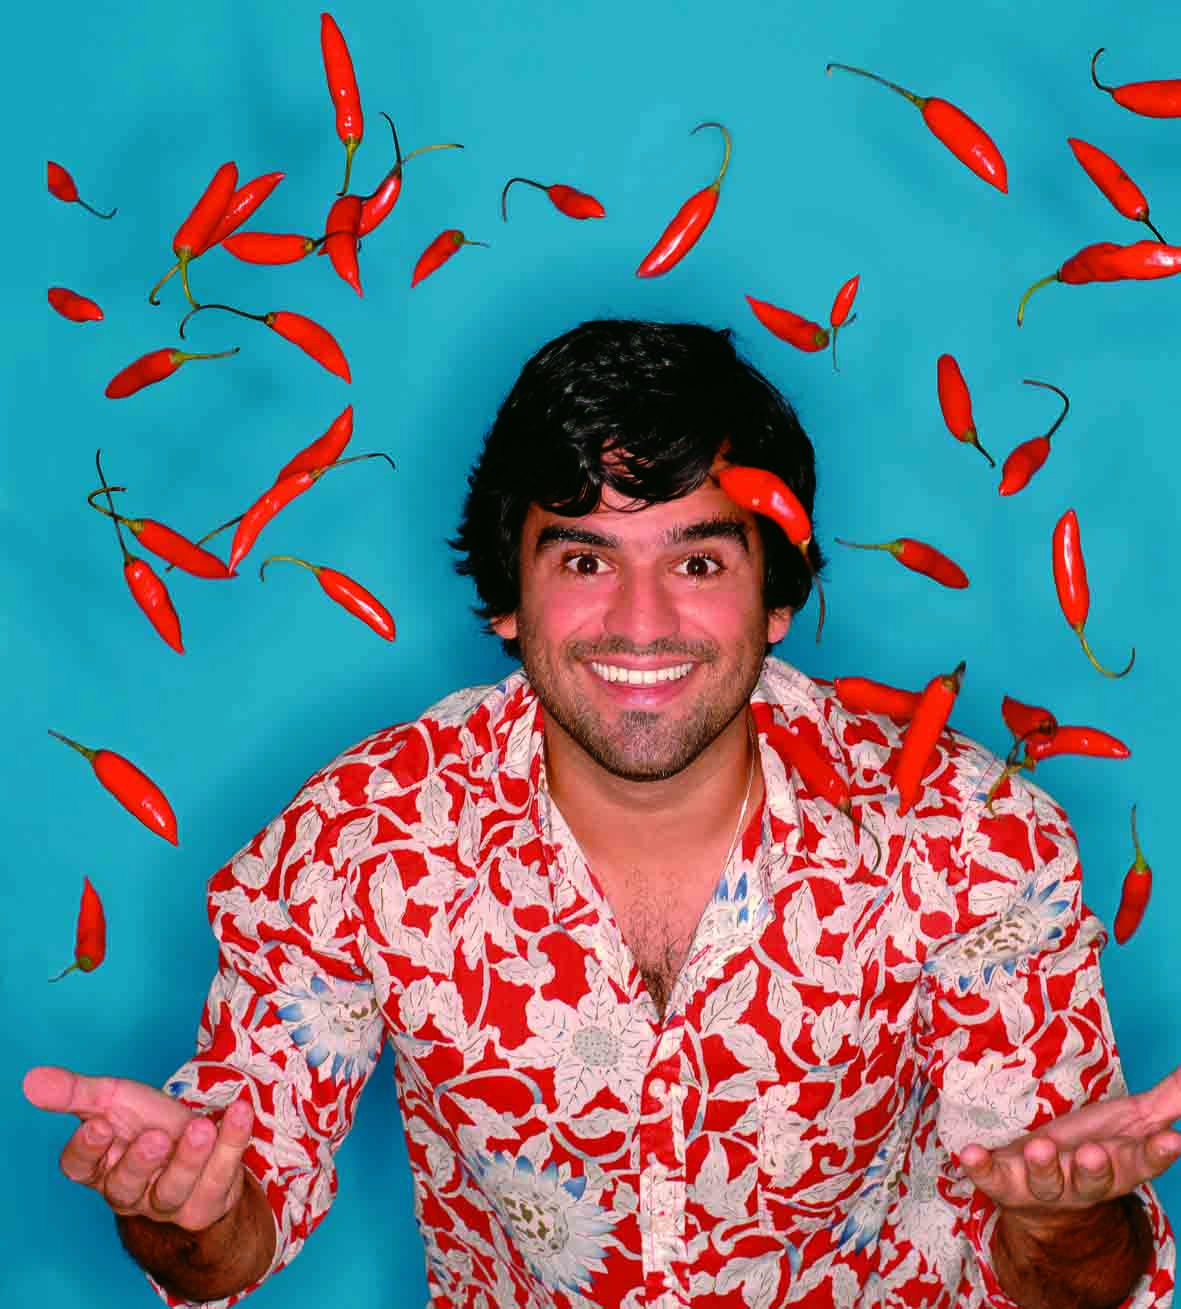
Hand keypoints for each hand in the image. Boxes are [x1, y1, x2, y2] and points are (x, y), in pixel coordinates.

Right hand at [23, 1064, 254, 1231]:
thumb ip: (75, 1092)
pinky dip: (232, 1144)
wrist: (195, 1147)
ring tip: (201, 1128)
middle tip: (156, 1136)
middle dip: (141, 1163)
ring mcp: (169, 1202)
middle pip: (126, 1187)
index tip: (99, 1124)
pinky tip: (239, 1113)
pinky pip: (221, 1179)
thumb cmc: (145, 1121)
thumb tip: (31, 1079)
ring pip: (174, 1190)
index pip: (81, 1169)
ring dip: (190, 1158)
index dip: (88, 1150)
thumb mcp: (113, 1100)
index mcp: (100, 1167)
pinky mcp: (206, 1203)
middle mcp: (130, 1191)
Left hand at [960, 1065, 1180, 1231]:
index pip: (1142, 1163)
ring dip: (1043, 1167)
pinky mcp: (1005, 1182)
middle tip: (1093, 1153)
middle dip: (1094, 1169)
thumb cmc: (1093, 1147)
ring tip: (1039, 1149)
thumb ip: (1168, 1100)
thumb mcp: (1132, 1122)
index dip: (1156, 1154)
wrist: (1042, 1199)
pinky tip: (970, 1153)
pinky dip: (980, 1167)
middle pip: (1094, 1181)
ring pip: (1046, 1182)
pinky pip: (991, 1177)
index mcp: (1117, 1166)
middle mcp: (1082, 1182)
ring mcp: (1042, 1185)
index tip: (1173, 1140)